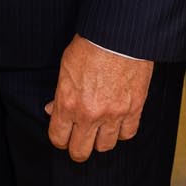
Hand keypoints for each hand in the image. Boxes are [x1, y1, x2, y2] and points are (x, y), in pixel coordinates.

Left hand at [45, 35, 152, 161]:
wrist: (119, 35)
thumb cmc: (91, 45)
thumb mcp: (65, 67)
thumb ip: (60, 94)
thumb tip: (52, 109)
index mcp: (68, 103)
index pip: (58, 138)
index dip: (59, 139)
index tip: (63, 135)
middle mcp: (89, 114)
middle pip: (80, 151)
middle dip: (77, 147)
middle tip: (79, 140)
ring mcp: (113, 114)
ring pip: (105, 146)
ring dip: (100, 140)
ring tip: (99, 130)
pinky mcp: (133, 109)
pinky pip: (127, 134)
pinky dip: (122, 131)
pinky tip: (117, 122)